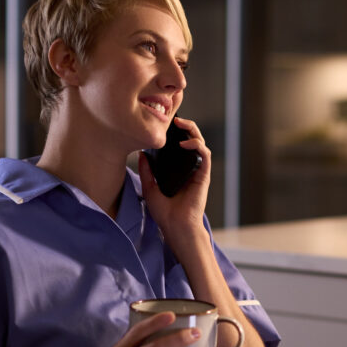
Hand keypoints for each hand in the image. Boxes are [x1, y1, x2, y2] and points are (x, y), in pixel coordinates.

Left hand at [139, 116, 210, 237]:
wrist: (176, 227)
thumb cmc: (165, 213)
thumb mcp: (150, 188)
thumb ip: (147, 171)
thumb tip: (141, 154)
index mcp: (178, 170)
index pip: (179, 146)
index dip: (175, 133)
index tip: (164, 124)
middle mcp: (189, 168)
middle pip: (191, 140)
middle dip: (186, 127)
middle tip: (175, 120)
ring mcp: (197, 171)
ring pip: (200, 143)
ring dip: (193, 131)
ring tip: (181, 124)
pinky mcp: (204, 175)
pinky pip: (205, 155)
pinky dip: (197, 145)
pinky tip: (185, 143)